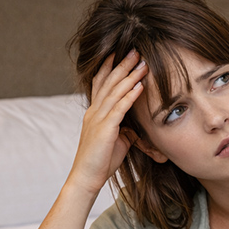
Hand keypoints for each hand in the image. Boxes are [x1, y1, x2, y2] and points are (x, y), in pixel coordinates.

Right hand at [68, 50, 148, 194]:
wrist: (86, 177)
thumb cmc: (101, 161)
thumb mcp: (115, 140)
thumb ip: (123, 129)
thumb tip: (134, 126)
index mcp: (94, 113)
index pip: (101, 84)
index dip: (109, 68)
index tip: (119, 53)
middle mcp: (94, 112)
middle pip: (108, 82)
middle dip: (122, 65)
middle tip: (134, 50)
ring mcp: (98, 119)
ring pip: (115, 92)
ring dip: (130, 76)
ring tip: (142, 62)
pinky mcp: (105, 129)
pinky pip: (119, 108)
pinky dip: (130, 96)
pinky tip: (140, 86)